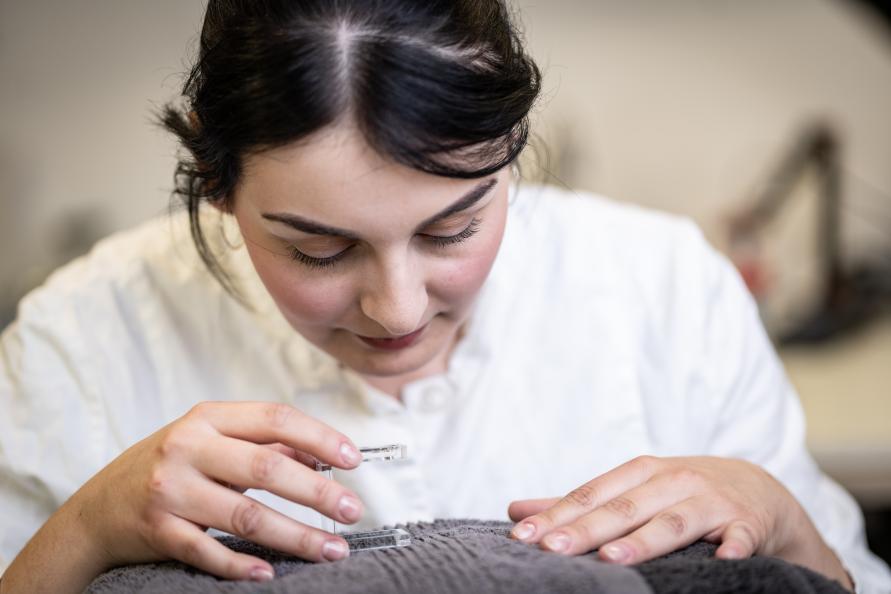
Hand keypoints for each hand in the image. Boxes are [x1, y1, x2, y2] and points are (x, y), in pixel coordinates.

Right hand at [73, 402, 363, 580]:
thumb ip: (265, 445)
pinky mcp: (159, 531)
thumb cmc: (171, 466)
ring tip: (332, 548)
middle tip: (352, 510)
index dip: (320, 437)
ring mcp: (171, 491)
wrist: (99, 505)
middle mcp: (188, 448)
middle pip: (267, 469)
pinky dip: (242, 566)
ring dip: (296, 536)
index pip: (275, 418)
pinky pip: (208, 552)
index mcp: (208, 418)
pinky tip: (270, 573)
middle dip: (317, 492)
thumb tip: (322, 456)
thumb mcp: (213, 441)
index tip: (353, 459)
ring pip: (246, 516)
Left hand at [508, 456, 852, 589]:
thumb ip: (578, 504)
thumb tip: (517, 510)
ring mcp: (710, 501)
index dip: (556, 515)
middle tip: (551, 549)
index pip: (590, 495)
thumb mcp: (630, 489)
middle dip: (585, 529)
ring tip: (611, 558)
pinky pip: (740, 536)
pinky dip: (732, 547)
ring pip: (672, 522)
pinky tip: (722, 560)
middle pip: (623, 508)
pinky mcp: (746, 523)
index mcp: (639, 473)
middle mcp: (672, 481)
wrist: (757, 487)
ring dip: (644, 540)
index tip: (522, 535)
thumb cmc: (679, 492)